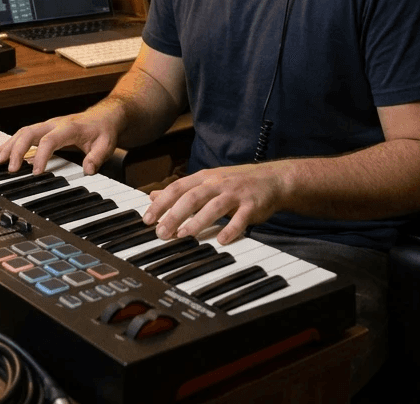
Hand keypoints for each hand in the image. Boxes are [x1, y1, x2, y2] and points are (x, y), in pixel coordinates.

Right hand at [0, 108, 123, 174]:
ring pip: (24, 131)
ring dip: (10, 145)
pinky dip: (12, 141)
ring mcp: (49, 125)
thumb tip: (88, 170)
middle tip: (10, 168)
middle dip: (17, 149)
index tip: (36, 172)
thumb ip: (97, 158)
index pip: (50, 140)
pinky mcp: (45, 128)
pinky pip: (25, 132)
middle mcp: (55, 124)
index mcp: (69, 128)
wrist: (105, 115)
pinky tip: (2, 150)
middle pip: (30, 132)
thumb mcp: (106, 145)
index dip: (40, 156)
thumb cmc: (103, 130)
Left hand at [142, 162, 288, 244]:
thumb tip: (153, 196)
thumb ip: (180, 190)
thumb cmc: (235, 183)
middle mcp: (218, 183)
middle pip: (192, 197)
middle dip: (174, 214)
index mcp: (204, 178)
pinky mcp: (252, 205)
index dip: (161, 203)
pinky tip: (222, 240)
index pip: (178, 188)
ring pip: (214, 206)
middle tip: (161, 233)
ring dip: (197, 221)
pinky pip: (241, 218)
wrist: (272, 179)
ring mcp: (235, 193)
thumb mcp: (206, 181)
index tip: (147, 219)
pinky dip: (231, 229)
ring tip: (183, 235)